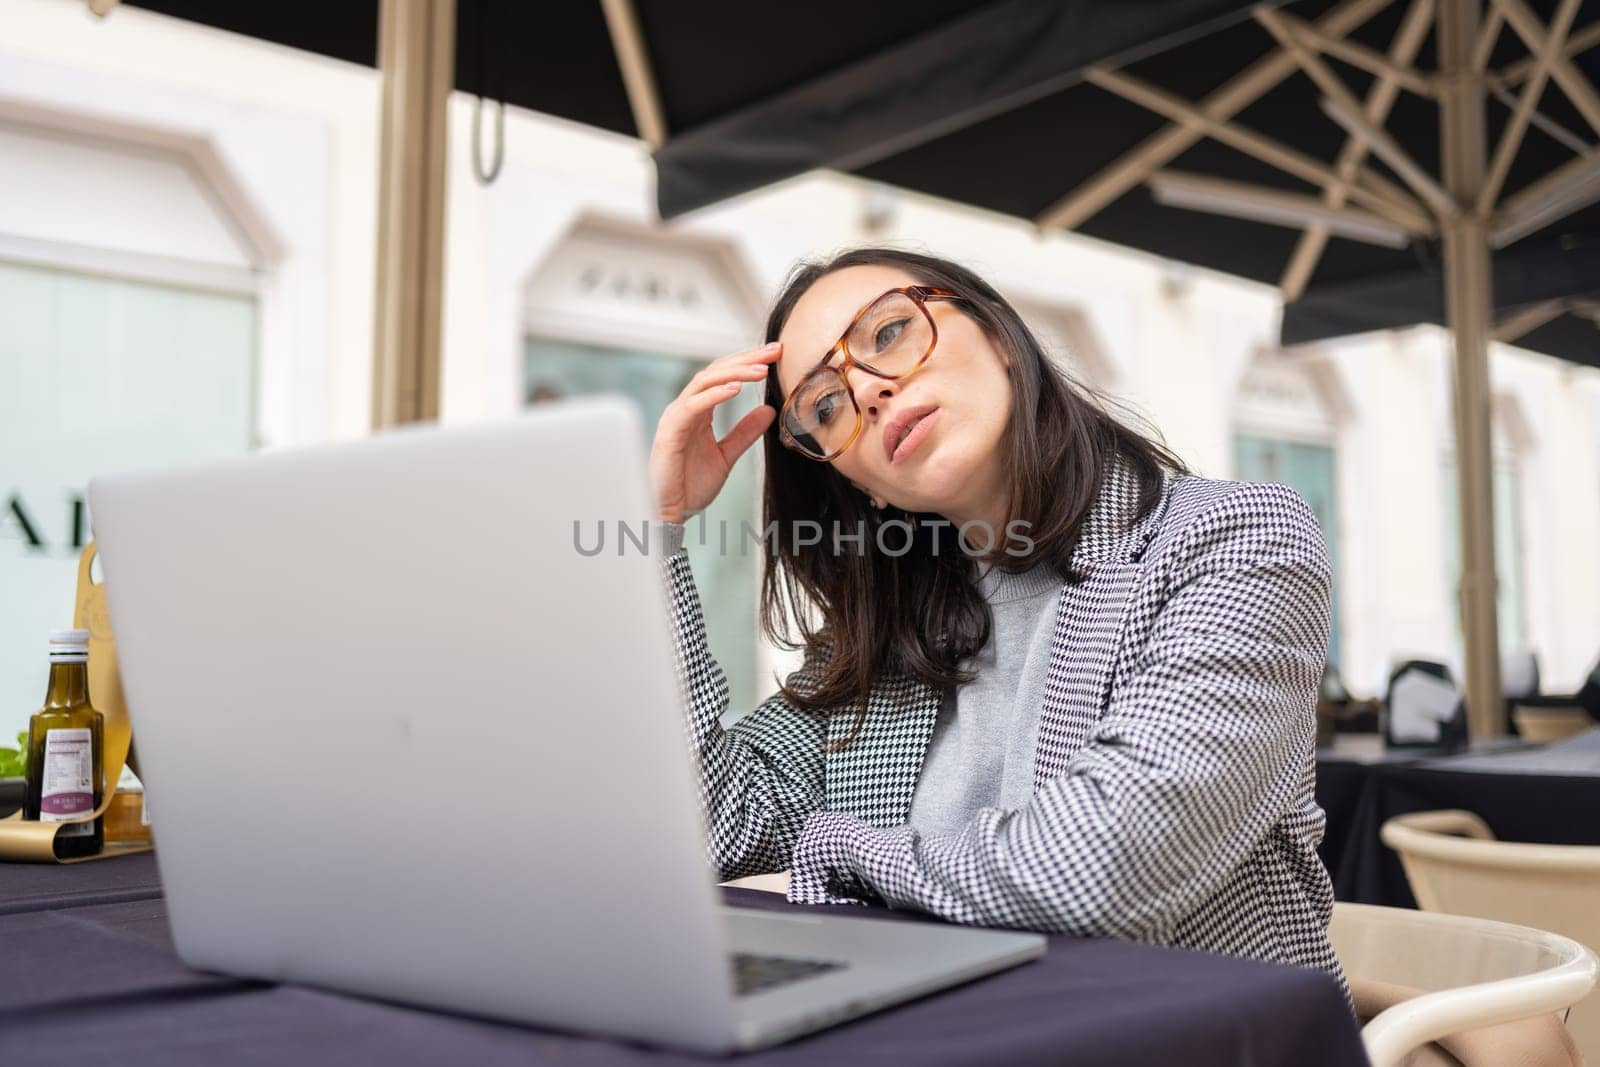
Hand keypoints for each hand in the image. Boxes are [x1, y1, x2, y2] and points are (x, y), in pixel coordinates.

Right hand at [649, 342, 780, 523]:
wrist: (670, 513)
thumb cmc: (691, 485)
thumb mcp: (727, 455)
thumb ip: (745, 432)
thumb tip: (769, 409)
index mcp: (698, 411)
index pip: (723, 376)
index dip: (748, 362)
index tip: (776, 354)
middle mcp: (685, 408)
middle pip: (715, 371)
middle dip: (746, 358)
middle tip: (774, 351)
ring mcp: (675, 417)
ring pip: (704, 382)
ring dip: (734, 372)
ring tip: (761, 369)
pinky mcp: (670, 431)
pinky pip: (693, 406)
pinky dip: (715, 395)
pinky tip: (736, 389)